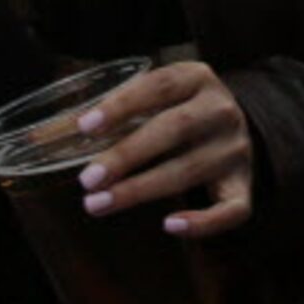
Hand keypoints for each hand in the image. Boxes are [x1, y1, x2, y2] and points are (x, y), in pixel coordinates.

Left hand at [75, 60, 253, 236]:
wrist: (236, 124)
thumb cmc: (180, 109)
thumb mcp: (160, 95)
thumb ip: (121, 108)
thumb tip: (59, 134)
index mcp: (198, 78)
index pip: (158, 87)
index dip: (121, 106)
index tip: (85, 128)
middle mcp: (221, 110)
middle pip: (173, 129)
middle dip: (126, 155)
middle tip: (88, 179)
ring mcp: (236, 148)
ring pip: (189, 171)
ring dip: (140, 190)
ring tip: (99, 204)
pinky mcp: (244, 184)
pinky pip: (231, 209)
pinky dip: (203, 222)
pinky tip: (170, 225)